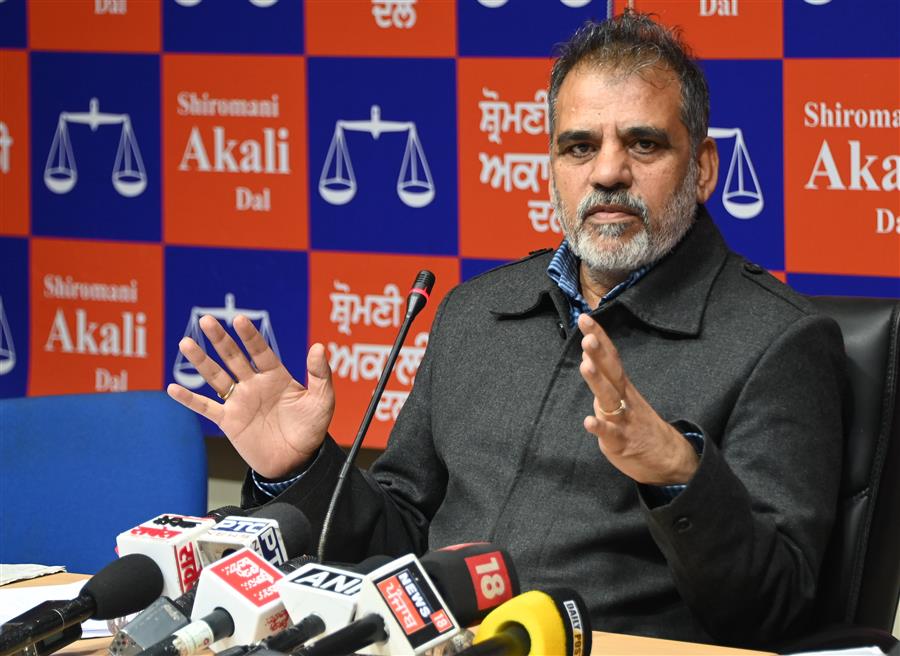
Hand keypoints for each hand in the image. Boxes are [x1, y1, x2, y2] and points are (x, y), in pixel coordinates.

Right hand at [166, 314, 334, 478]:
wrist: (298, 461)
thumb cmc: (312, 429)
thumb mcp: (322, 400)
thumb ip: (320, 374)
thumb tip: (319, 347)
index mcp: (276, 376)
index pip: (260, 351)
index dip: (249, 336)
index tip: (239, 320)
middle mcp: (254, 384)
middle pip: (233, 357)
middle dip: (220, 339)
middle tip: (206, 320)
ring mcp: (239, 402)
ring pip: (216, 377)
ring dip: (201, 361)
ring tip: (185, 343)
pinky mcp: (229, 422)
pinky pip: (206, 408)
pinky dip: (189, 399)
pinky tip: (172, 388)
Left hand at [577, 313, 698, 485]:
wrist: (668, 458)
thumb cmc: (638, 423)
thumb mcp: (622, 395)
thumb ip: (605, 376)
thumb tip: (588, 353)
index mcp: (622, 386)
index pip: (611, 356)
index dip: (599, 337)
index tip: (585, 317)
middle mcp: (624, 398)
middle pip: (611, 372)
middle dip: (599, 353)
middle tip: (587, 337)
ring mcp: (623, 419)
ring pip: (609, 398)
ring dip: (597, 381)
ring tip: (586, 365)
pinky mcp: (621, 442)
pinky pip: (610, 434)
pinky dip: (600, 428)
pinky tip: (588, 421)